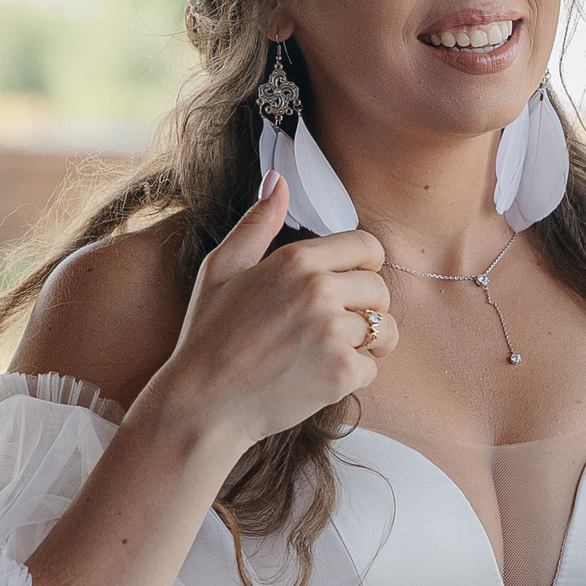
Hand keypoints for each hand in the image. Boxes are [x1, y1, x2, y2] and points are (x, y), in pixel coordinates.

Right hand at [141, 172, 396, 451]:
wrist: (201, 405)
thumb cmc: (208, 337)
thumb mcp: (221, 269)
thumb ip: (257, 224)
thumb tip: (277, 180)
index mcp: (295, 260)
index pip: (368, 247)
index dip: (363, 268)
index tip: (346, 287)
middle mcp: (318, 290)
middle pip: (381, 289)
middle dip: (365, 310)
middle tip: (330, 329)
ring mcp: (332, 332)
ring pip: (384, 330)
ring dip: (364, 345)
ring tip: (325, 354)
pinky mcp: (341, 372)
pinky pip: (372, 368)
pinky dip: (351, 378)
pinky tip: (317, 379)